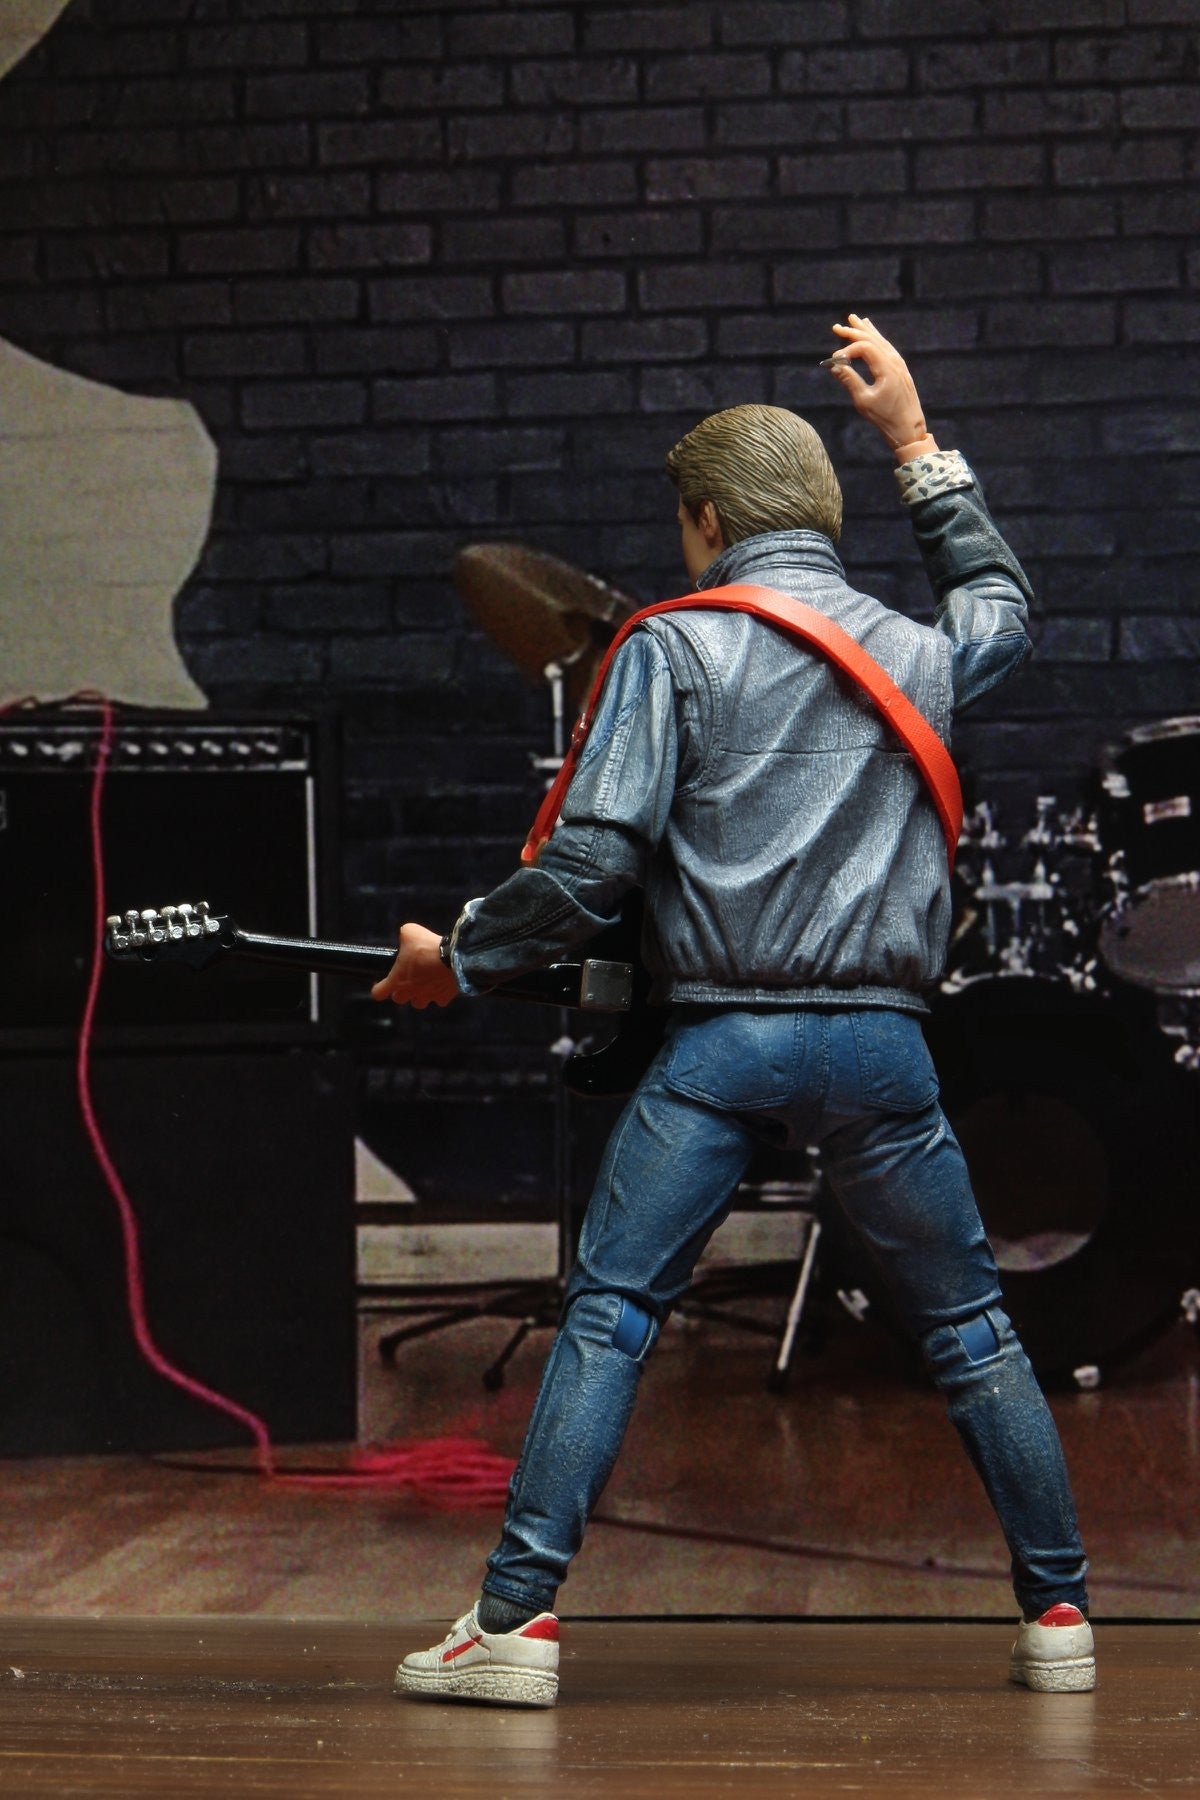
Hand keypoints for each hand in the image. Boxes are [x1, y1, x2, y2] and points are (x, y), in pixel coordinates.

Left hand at [371, 922, 459, 1009]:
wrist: (453, 958)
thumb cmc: (427, 947)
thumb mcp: (409, 932)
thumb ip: (403, 936)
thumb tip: (405, 936)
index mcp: (396, 980)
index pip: (378, 993)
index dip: (379, 988)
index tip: (382, 983)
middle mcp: (410, 992)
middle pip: (399, 999)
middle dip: (401, 991)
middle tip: (408, 978)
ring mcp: (427, 997)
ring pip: (418, 1003)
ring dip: (419, 995)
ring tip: (425, 984)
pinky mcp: (443, 998)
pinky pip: (438, 1000)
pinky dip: (439, 994)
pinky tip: (441, 985)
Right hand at [823, 314, 937, 460]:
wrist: (909, 429)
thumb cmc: (885, 418)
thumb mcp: (863, 401)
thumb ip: (849, 380)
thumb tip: (834, 366)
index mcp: (887, 368)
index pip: (865, 348)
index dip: (848, 351)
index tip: (834, 361)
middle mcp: (895, 362)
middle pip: (873, 340)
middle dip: (854, 332)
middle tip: (837, 327)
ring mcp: (900, 365)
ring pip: (881, 341)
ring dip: (867, 331)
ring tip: (855, 320)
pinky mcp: (901, 370)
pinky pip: (887, 348)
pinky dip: (877, 339)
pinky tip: (873, 334)